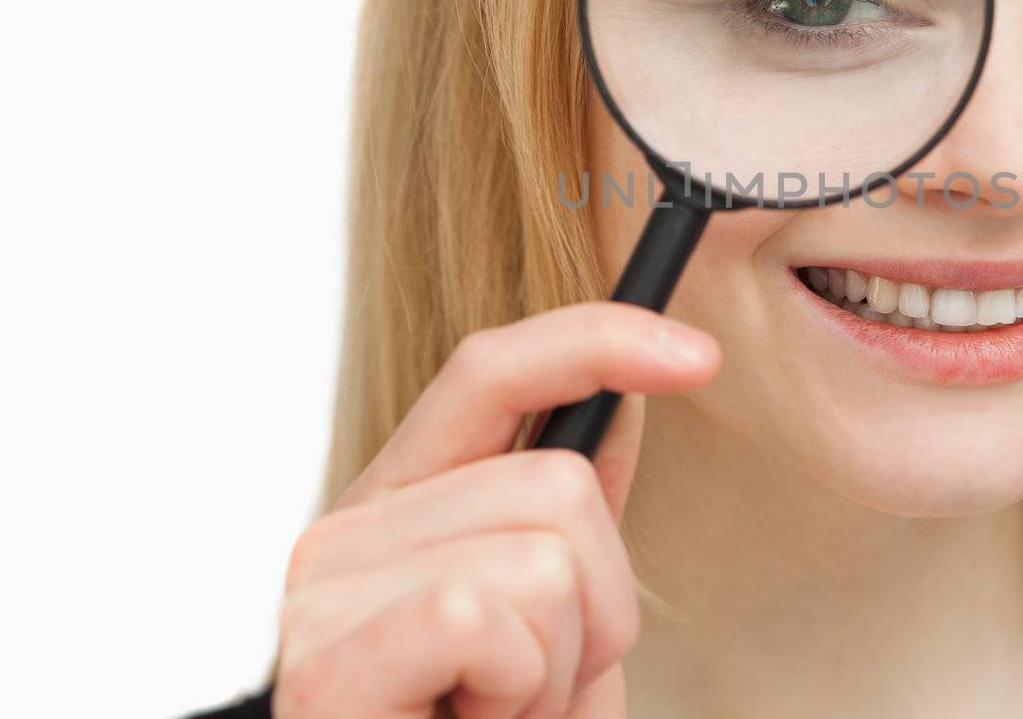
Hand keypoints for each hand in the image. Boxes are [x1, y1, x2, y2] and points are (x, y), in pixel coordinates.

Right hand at [272, 302, 720, 718]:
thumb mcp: (555, 624)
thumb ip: (569, 520)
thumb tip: (626, 403)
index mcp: (403, 507)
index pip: (491, 372)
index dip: (596, 341)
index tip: (698, 356)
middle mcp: (348, 531)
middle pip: (559, 483)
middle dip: (598, 606)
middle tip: (532, 690)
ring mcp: (325, 595)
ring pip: (541, 556)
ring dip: (558, 668)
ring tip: (497, 717)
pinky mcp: (324, 667)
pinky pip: (483, 615)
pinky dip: (516, 692)